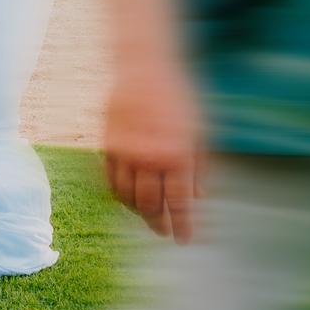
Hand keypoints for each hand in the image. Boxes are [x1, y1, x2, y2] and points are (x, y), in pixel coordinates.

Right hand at [101, 37, 208, 243]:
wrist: (143, 68)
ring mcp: (125, 152)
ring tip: (149, 218)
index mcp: (178, 154)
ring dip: (139, 213)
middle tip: (164, 232)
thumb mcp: (201, 130)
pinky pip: (111, 182)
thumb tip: (200, 197)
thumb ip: (202, 166)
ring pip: (128, 197)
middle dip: (158, 224)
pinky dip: (120, 196)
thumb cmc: (178, 97)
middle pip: (151, 205)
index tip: (185, 241)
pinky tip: (130, 199)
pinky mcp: (108, 145)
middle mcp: (149, 157)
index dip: (183, 225)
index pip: (180, 202)